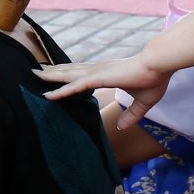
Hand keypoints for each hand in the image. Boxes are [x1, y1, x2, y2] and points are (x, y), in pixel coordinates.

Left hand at [38, 55, 170, 117]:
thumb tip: (122, 127)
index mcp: (106, 74)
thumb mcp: (143, 103)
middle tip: (36, 72)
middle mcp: (97, 70)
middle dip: (53, 73)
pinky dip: (60, 92)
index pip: (82, 76)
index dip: (68, 76)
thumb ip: (132, 115)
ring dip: (50, 77)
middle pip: (69, 72)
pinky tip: (48, 95)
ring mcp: (96, 73)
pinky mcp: (98, 78)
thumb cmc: (153, 78)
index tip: (56, 77)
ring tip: (34, 75)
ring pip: (67, 76)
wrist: (159, 65)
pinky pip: (74, 87)